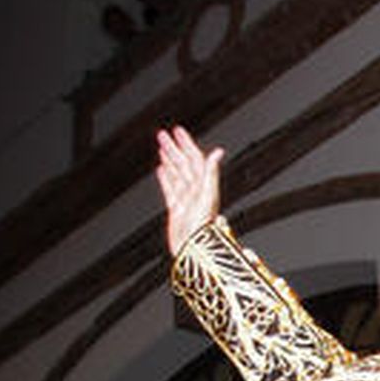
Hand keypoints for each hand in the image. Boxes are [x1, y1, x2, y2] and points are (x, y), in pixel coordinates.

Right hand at [155, 125, 224, 255]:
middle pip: (183, 164)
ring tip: (162, 147)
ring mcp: (186, 200)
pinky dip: (166, 178)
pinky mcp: (177, 210)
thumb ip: (211, 173)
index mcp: (203, 186)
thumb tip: (217, 152)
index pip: (194, 159)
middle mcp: (196, 191)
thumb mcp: (208, 196)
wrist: (195, 249)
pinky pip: (171, 190)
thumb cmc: (203, 226)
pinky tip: (162, 170)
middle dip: (173, 148)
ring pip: (176, 174)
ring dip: (169, 160)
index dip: (186, 144)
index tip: (177, 131)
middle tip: (162, 134)